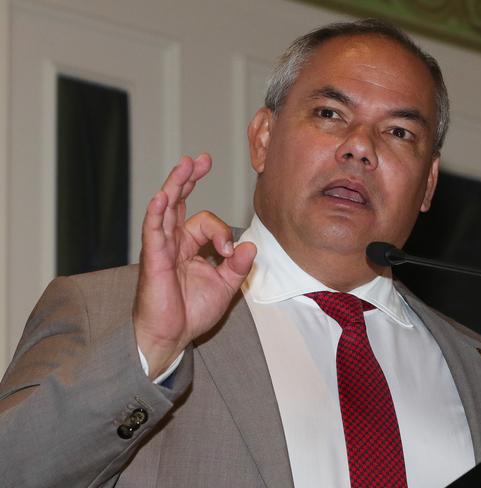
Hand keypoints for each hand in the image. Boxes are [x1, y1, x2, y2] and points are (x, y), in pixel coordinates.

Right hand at [133, 154, 255, 378]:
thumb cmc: (192, 312)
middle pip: (179, 201)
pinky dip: (157, 213)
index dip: (222, 231)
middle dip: (190, 179)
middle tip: (202, 159)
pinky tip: (163, 196)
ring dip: (175, 185)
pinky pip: (153, 231)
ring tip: (185, 164)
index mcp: (190, 246)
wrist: (171, 336)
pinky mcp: (153, 259)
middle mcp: (174, 242)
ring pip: (166, 208)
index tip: (229, 251)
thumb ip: (238, 266)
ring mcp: (161, 248)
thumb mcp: (225, 286)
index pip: (206, 221)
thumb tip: (250, 246)